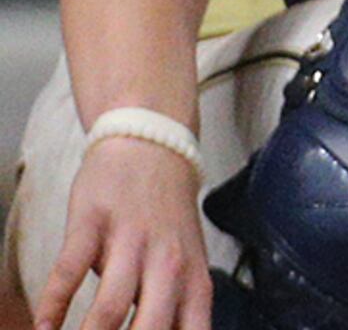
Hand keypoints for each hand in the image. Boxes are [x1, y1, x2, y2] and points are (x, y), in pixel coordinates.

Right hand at [35, 136, 212, 329]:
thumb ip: (173, 307)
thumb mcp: (184, 262)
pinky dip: (54, 305)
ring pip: (109, 308)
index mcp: (193, 279)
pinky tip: (43, 326)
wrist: (151, 145)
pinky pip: (70, 271)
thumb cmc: (165, 217)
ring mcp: (131, 243)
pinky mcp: (93, 224)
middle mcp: (168, 264)